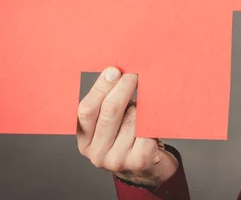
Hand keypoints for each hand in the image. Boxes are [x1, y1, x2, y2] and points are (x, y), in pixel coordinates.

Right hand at [76, 67, 178, 186]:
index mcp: (85, 140)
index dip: (100, 88)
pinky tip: (155, 116)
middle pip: (110, 111)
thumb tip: (118, 72)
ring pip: (132, 118)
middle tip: (134, 75)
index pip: (86, 110)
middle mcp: (97, 153)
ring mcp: (117, 159)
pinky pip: (148, 129)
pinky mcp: (139, 160)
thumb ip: (109, 104)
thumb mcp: (112, 124)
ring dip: (141, 105)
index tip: (114, 71)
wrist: (148, 169)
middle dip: (123, 88)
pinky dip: (153, 118)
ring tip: (145, 104)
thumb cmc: (130, 138)